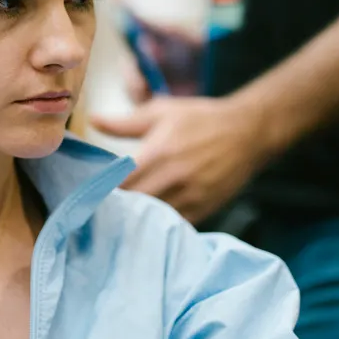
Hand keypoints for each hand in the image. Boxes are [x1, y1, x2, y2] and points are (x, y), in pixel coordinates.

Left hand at [90, 93, 272, 223]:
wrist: (248, 132)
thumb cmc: (201, 119)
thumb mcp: (162, 111)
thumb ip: (125, 122)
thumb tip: (93, 120)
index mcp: (158, 153)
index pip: (120, 182)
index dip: (102, 190)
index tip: (89, 192)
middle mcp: (173, 178)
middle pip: (134, 204)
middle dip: (116, 207)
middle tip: (101, 209)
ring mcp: (190, 196)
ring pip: (153, 219)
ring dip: (136, 219)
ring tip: (120, 220)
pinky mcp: (204, 209)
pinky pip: (175, 225)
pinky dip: (160, 226)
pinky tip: (148, 225)